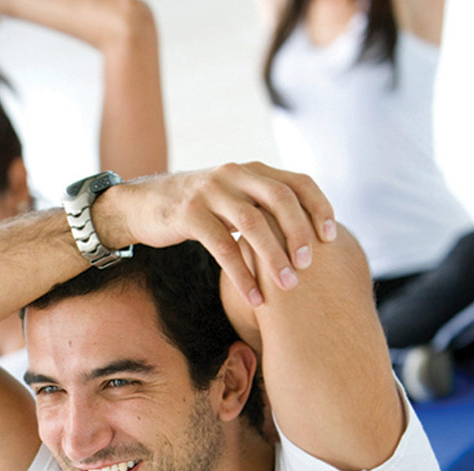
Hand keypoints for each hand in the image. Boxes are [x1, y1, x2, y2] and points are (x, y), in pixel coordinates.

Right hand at [105, 162, 335, 305]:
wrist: (143, 206)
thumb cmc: (197, 210)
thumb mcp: (232, 200)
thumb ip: (263, 207)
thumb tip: (306, 233)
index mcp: (251, 170)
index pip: (297, 182)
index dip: (318, 207)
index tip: (331, 237)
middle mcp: (234, 174)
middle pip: (279, 199)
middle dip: (299, 233)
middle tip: (308, 265)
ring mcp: (209, 192)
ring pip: (252, 223)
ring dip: (273, 258)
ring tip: (287, 287)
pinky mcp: (188, 214)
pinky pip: (222, 246)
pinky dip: (241, 274)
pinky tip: (254, 297)